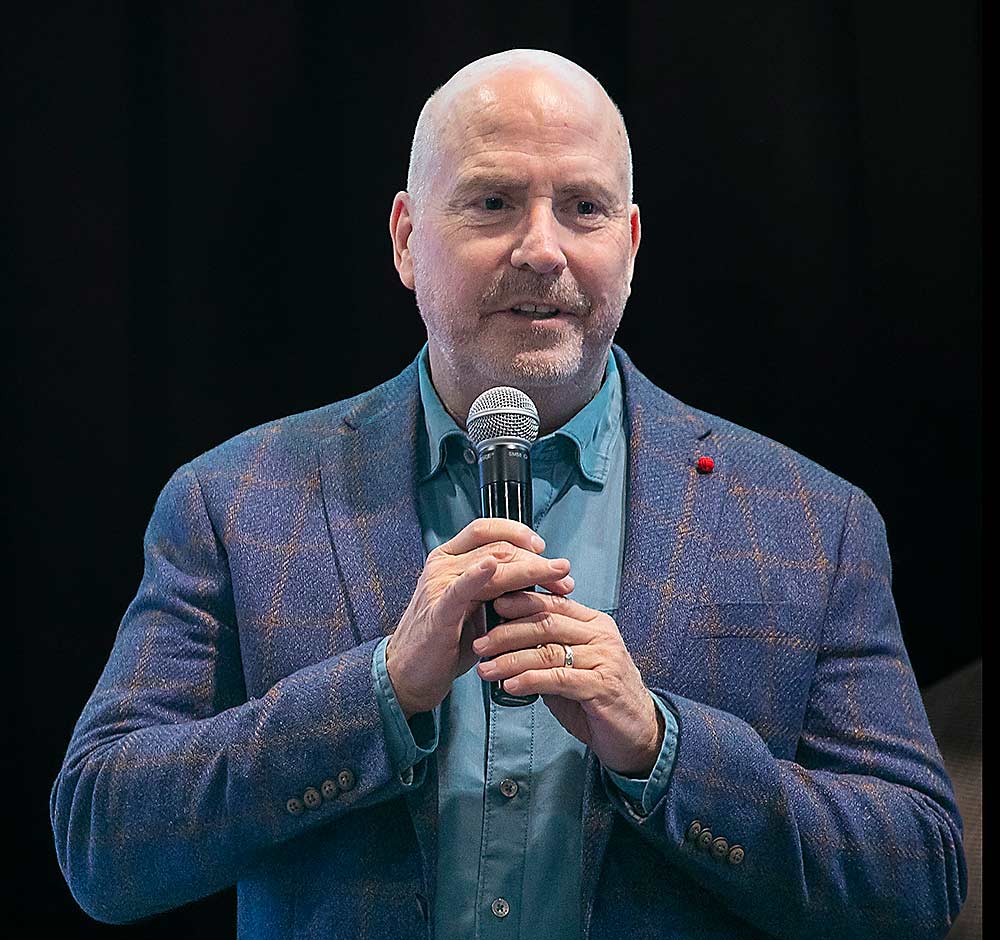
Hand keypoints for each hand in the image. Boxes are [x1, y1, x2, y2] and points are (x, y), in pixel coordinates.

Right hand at [385, 518, 574, 719]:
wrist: (411, 674)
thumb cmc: (447, 640)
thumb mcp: (477, 606)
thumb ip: (499, 587)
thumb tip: (540, 576)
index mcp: (449, 557)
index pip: (488, 530)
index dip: (520, 533)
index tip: (544, 549)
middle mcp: (443, 564)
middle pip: (498, 547)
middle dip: (537, 559)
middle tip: (563, 574)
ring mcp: (438, 585)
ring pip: (492, 563)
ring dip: (530, 570)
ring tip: (557, 577)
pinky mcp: (438, 611)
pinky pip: (460, 588)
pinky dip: (477, 574)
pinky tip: (491, 566)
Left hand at [473, 590, 664, 776]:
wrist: (639, 734)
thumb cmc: (599, 700)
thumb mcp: (573, 668)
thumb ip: (548, 651)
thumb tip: (504, 642)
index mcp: (595, 624)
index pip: (553, 604)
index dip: (521, 602)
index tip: (491, 606)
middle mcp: (602, 636)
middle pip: (546, 623)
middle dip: (507, 632)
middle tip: (479, 643)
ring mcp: (604, 660)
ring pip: (548, 651)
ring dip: (511, 660)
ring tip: (485, 669)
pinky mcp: (602, 687)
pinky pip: (558, 679)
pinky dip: (529, 680)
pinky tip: (509, 686)